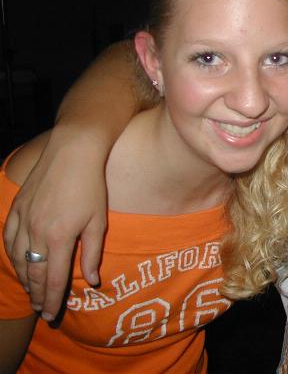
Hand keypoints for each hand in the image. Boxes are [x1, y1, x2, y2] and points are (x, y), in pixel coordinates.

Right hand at [3, 128, 107, 320]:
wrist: (72, 152)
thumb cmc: (91, 186)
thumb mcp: (98, 221)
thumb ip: (92, 253)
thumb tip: (92, 281)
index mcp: (59, 238)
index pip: (55, 279)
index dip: (53, 300)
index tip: (52, 315)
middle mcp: (36, 232)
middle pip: (34, 273)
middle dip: (38, 294)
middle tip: (42, 310)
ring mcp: (23, 219)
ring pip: (17, 258)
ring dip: (25, 278)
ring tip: (32, 291)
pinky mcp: (16, 208)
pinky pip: (8, 239)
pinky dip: (12, 255)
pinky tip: (18, 262)